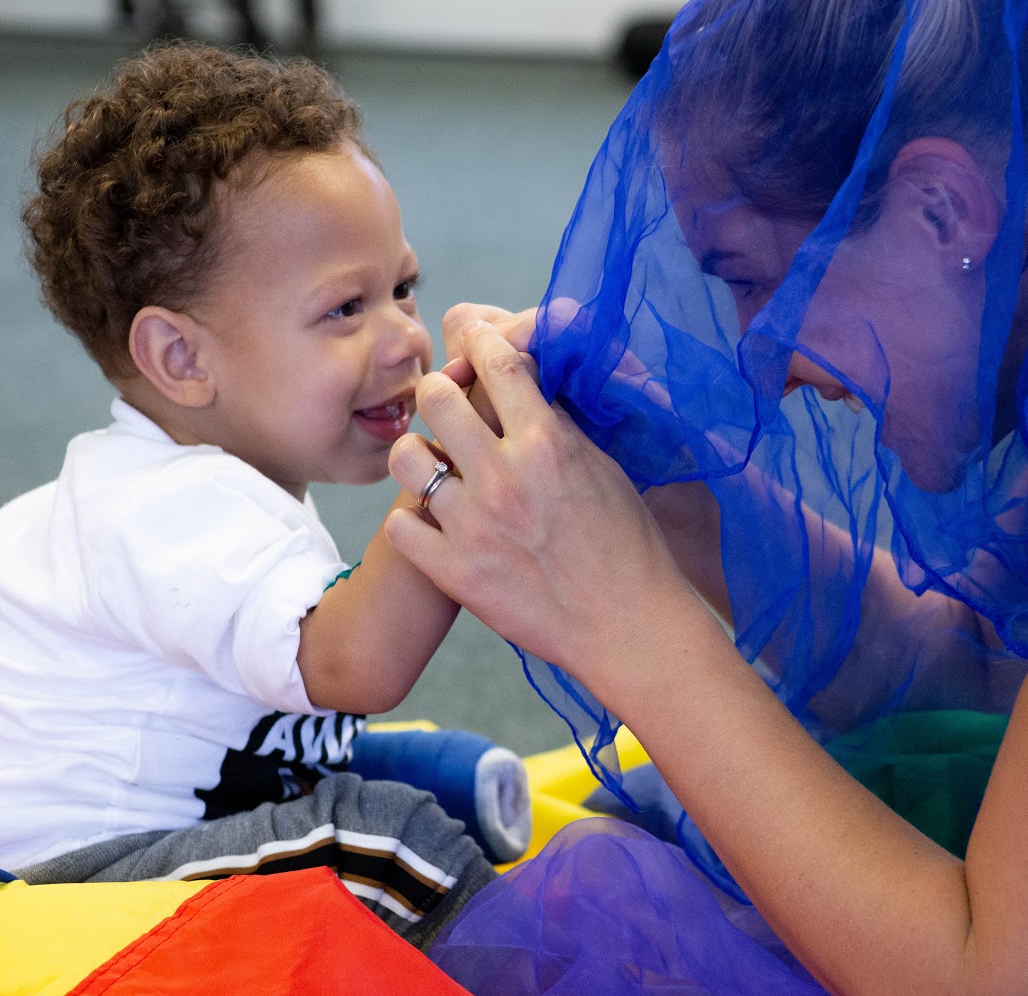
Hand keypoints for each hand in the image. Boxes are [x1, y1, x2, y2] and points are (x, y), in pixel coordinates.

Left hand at [385, 320, 713, 687]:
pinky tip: (433, 521)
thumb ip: (556, 427)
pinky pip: (400, 524)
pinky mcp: (455, 572)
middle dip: (438, 389)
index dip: (481, 340)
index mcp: (546, 443)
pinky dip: (412, 519)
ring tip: (430, 463)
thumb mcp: (602, 469)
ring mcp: (473, 525)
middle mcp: (503, 477)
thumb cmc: (627, 546)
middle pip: (437, 397)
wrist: (626, 625)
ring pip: (406, 458)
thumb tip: (525, 386)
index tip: (475, 338)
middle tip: (444, 401)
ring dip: (416, 453)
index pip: (498, 363)